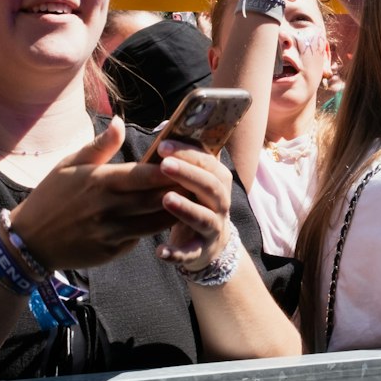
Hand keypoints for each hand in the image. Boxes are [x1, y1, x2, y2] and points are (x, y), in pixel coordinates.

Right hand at [8, 121, 184, 268]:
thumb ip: (100, 146)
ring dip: (176, 211)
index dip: (170, 170)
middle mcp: (108, 208)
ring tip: (194, 200)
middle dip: (180, 190)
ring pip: (154, 222)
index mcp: (99, 182)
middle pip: (155, 199)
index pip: (143, 175)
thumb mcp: (69, 165)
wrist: (30, 241)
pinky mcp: (112, 250)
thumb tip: (120, 121)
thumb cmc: (51, 196)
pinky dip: (154, 228)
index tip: (190, 161)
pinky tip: (169, 219)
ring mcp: (111, 231)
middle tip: (202, 181)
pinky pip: (140, 238)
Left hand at [151, 139, 234, 270]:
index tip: (163, 144)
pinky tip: (160, 251)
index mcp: (218, 181)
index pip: (209, 162)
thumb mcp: (193, 179)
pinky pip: (191, 253)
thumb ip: (184, 158)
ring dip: (186, 209)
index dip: (188, 152)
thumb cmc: (193, 201)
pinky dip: (177, 253)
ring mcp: (213, 228)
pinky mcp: (201, 251)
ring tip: (166, 200)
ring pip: (204, 218)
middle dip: (188, 174)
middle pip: (210, 187)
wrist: (208, 243)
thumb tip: (166, 127)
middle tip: (164, 165)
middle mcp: (220, 203)